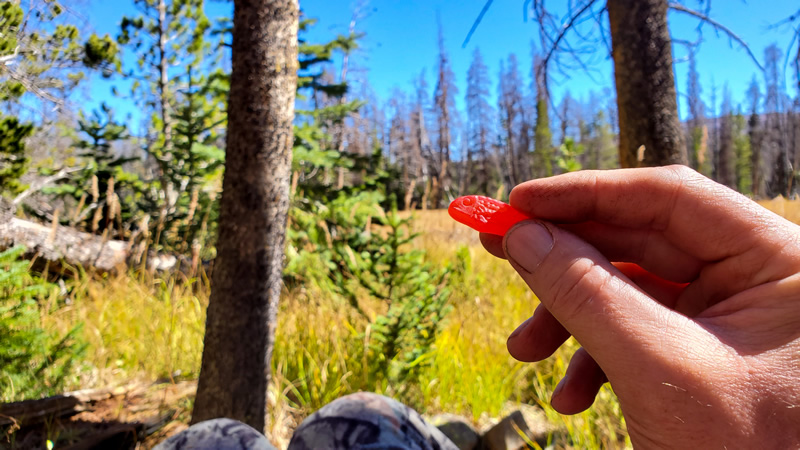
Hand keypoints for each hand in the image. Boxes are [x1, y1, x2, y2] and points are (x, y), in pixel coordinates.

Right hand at [480, 166, 799, 447]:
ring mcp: (729, 317)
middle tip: (496, 249)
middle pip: (639, 241)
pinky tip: (571, 396)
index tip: (517, 203)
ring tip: (524, 352)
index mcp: (778, 262)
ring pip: (628, 290)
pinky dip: (593, 357)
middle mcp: (755, 278)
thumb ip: (586, 294)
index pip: (668, 197)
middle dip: (563, 261)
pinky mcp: (703, 352)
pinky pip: (635, 333)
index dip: (585, 194)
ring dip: (568, 318)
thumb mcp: (657, 368)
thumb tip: (521, 235)